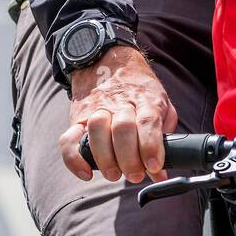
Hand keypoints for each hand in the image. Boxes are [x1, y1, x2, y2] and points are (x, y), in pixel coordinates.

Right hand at [59, 46, 177, 183]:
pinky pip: (68, 139)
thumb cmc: (137, 86)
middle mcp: (120, 103)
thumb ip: (165, 124)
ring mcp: (97, 109)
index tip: (155, 167)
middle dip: (130, 158)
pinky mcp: (78, 117)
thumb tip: (166, 156)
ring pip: (97, 131)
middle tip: (135, 175)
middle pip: (123, 129)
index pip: (148, 123)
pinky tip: (86, 173)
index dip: (151, 147)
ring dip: (105, 159)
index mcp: (144, 99)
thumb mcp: (160, 97)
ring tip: (114, 174)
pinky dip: (74, 160)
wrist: (106, 59)